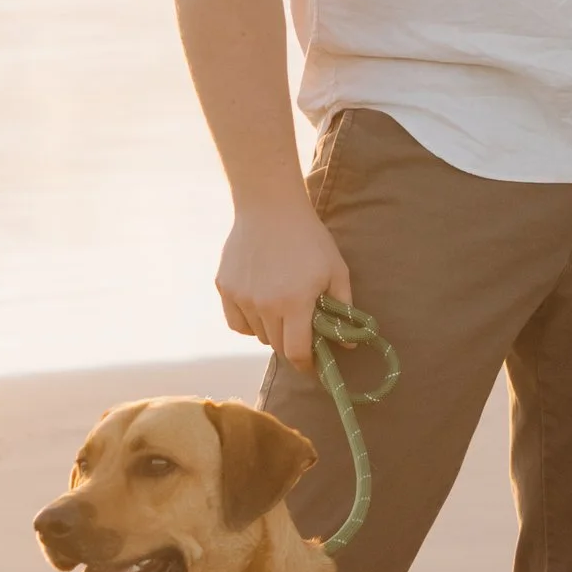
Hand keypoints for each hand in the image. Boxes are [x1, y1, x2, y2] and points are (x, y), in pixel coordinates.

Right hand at [217, 202, 352, 366]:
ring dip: (271, 330)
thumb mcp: (336, 269)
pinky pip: (237, 322)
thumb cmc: (309, 237)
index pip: (296, 352)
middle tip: (301, 330)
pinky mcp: (225, 288)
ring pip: (257, 334)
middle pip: (277, 345)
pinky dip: (249, 322)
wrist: (269, 206)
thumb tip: (347, 345)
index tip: (312, 365)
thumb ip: (343, 308)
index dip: (306, 365)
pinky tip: (260, 306)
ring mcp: (241, 297)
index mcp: (295, 303)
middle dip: (291, 344)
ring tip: (281, 307)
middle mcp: (264, 305)